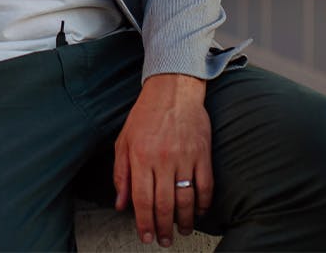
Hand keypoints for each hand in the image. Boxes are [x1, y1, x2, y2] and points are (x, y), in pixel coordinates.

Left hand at [113, 73, 212, 246]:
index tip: (146, 236)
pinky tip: (198, 212)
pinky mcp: (203, 153)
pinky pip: (206, 186)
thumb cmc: (146, 114)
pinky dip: (203, 204)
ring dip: (183, 221)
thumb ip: (121, 174)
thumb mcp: (124, 140)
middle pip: (164, 204)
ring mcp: (185, 156)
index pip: (142, 199)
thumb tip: (120, 204)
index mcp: (141, 156)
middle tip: (164, 239)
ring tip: (180, 230)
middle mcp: (163, 159)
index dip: (144, 223)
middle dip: (163, 228)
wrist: (173, 88)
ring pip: (186, 200)